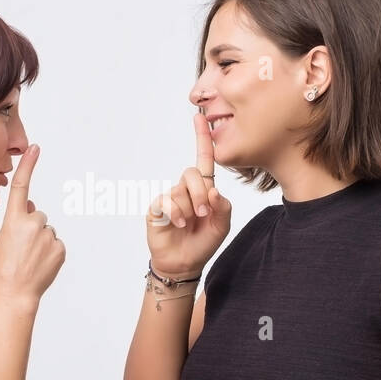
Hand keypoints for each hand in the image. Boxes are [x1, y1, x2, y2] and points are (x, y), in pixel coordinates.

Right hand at [0, 144, 64, 304]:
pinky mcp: (60, 248)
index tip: (34, 149)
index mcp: (13, 221)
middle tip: (22, 249)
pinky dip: (50, 253)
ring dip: (41, 242)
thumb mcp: (4, 239)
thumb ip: (18, 221)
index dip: (28, 166)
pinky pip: (55, 244)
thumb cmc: (3, 269)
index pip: (21, 187)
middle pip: (38, 216)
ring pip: (47, 232)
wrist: (14, 294)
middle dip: (33, 228)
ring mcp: (48, 236)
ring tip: (30, 259)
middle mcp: (33, 224)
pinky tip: (40, 264)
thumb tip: (33, 208)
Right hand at [146, 112, 231, 276]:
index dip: (202, 138)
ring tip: (189, 223)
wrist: (184, 263)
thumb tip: (213, 191)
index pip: (204, 159)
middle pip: (192, 174)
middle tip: (204, 213)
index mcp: (204, 189)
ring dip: (189, 208)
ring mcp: (170, 197)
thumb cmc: (203, 242)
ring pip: (181, 190)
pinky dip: (176, 214)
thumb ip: (223, 206)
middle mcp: (186, 189)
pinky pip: (167, 201)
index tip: (199, 116)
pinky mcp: (157, 207)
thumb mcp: (222, 225)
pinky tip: (178, 224)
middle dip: (200, 194)